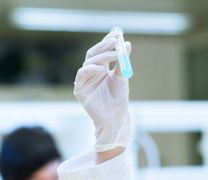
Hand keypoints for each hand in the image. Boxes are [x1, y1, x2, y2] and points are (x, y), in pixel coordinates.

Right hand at [74, 31, 132, 151]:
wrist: (115, 117)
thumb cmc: (119, 99)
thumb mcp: (122, 78)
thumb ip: (123, 62)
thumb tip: (127, 44)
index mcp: (101, 69)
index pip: (102, 51)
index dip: (107, 42)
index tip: (117, 34)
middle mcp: (91, 73)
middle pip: (93, 54)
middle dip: (104, 46)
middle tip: (115, 40)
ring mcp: (84, 80)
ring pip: (88, 62)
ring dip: (101, 56)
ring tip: (114, 55)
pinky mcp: (79, 89)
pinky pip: (81, 74)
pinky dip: (91, 69)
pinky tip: (101, 69)